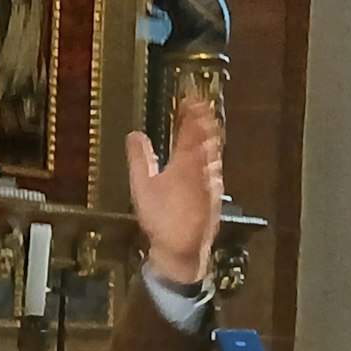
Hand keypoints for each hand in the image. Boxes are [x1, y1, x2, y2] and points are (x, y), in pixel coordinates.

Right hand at [127, 98, 223, 284]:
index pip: (191, 130)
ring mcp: (211, 184)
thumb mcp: (142, 187)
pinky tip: (210, 161)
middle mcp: (203, 170)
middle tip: (204, 107)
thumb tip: (136, 135)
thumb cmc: (162, 220)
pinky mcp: (214, 197)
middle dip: (206, 121)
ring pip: (214, 154)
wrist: (183, 250)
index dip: (192, 113)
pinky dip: (212, 158)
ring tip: (209, 127)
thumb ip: (139, 158)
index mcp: (185, 163)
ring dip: (211, 137)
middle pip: (208, 139)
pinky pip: (215, 169)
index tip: (192, 99)